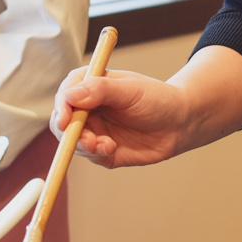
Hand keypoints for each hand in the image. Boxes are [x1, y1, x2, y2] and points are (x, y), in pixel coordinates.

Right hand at [51, 65, 196, 166]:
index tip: (65, 119)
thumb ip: (101, 90)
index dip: (62, 107)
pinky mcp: (103, 150)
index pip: (66, 94)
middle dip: (70, 132)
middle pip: (63, 121)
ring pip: (74, 141)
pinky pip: (90, 155)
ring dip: (83, 145)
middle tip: (86, 139)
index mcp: (91, 86)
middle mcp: (88, 108)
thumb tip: (70, 96)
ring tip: (103, 144)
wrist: (180, 123)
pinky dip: (96, 153)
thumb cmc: (157, 99)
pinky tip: (110, 148)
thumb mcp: (131, 90)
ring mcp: (95, 130)